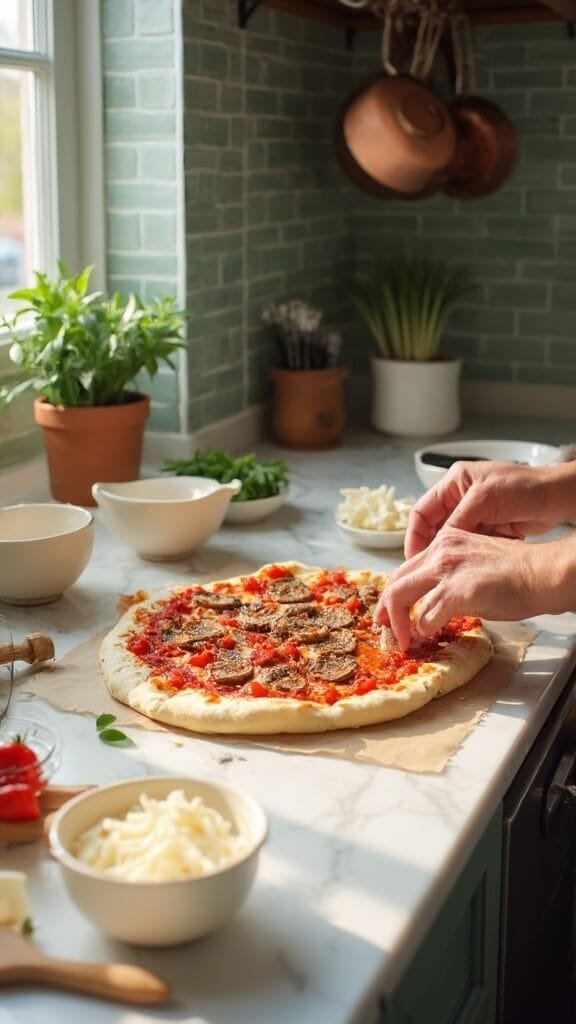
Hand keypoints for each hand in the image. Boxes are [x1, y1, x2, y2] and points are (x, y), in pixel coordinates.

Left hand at [375, 526, 575, 649]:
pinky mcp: (456, 591)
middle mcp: (440, 551)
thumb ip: (451, 574)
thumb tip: (437, 599)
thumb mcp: (475, 562)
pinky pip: (425, 616)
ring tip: (404, 640)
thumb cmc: (517, 573)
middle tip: (385, 628)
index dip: (394, 591)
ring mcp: (446, 569)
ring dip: (398, 624)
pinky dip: (423, 629)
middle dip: (385, 608)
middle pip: (396, 581)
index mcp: (445, 541)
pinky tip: (429, 635)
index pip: (406, 567)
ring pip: (400, 596)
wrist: (541, 573)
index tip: (391, 610)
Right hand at [405, 461, 567, 559]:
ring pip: (451, 541)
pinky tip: (466, 567)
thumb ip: (458, 520)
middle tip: (426, 569)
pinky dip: (467, 557)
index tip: (414, 556)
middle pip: (434, 528)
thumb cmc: (525, 487)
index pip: (422, 511)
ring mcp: (475, 515)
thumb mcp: (485, 498)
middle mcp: (460, 498)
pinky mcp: (488, 529)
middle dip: (430, 549)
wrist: (556, 497)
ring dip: (449, 555)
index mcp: (454, 483)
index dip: (414, 535)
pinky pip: (469, 547)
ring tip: (445, 571)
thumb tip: (438, 542)